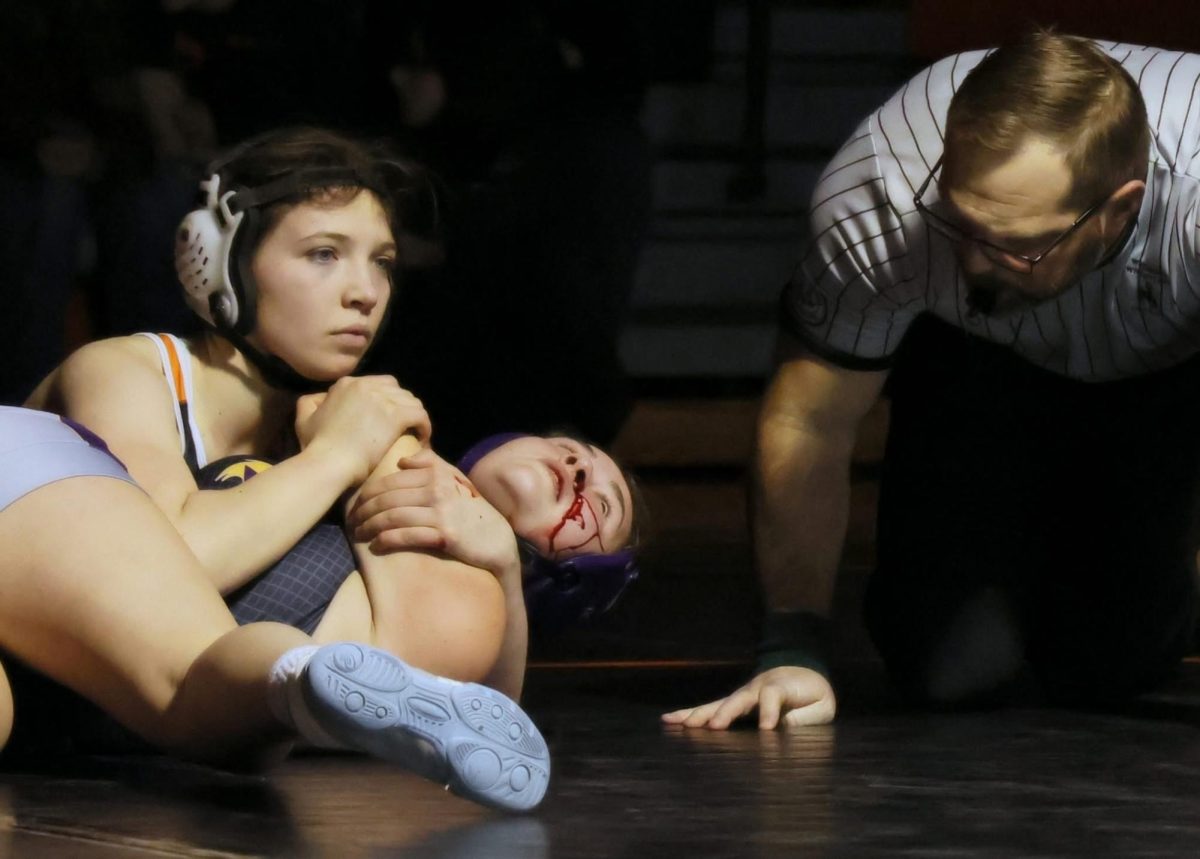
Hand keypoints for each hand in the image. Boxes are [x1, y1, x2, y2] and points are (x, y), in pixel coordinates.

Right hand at [295, 377, 430, 483]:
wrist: (329, 462)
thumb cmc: (316, 446)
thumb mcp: (304, 420)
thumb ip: (309, 402)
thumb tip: (321, 398)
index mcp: (346, 384)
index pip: (376, 384)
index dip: (384, 400)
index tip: (386, 418)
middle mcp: (366, 385)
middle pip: (395, 389)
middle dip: (401, 404)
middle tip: (402, 425)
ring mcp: (382, 398)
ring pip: (410, 400)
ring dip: (414, 416)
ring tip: (414, 433)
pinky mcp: (396, 415)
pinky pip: (420, 415)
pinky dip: (425, 427)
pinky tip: (423, 439)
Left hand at [347, 449, 519, 576]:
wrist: (496, 540)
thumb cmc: (470, 511)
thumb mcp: (456, 481)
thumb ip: (432, 465)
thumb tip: (404, 460)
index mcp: (437, 474)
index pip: (391, 481)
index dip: (367, 493)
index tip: (355, 505)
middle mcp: (438, 490)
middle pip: (387, 498)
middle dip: (363, 511)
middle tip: (351, 521)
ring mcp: (442, 513)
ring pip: (392, 516)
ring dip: (370, 526)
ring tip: (359, 534)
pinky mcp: (446, 535)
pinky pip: (407, 535)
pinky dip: (387, 539)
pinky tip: (377, 544)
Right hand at [661, 667, 836, 729]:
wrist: (803, 673)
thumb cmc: (813, 696)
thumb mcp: (820, 708)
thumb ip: (803, 718)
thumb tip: (777, 731)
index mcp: (782, 688)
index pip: (772, 695)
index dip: (770, 711)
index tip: (767, 729)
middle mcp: (757, 688)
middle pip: (738, 698)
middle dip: (724, 712)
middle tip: (710, 726)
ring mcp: (742, 694)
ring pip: (718, 702)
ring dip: (698, 713)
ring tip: (675, 721)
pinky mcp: (733, 702)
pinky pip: (710, 707)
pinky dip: (690, 713)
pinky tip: (670, 719)